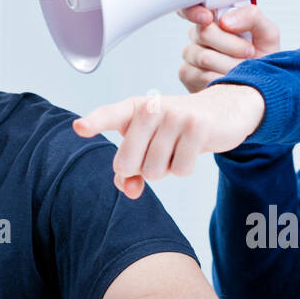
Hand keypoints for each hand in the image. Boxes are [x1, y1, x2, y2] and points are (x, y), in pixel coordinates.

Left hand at [73, 84, 265, 198]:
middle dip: (141, 169)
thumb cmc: (174, 129)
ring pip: (155, 171)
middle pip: (128, 163)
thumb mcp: (148, 144)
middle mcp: (151, 108)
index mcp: (132, 108)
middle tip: (157, 152)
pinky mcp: (197, 126)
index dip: (93, 123)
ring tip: (176, 147)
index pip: (108, 116)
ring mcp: (175, 115)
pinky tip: (190, 149)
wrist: (220, 110)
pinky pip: (180, 170)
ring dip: (165, 169)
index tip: (79, 128)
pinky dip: (184, 168)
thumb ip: (130, 170)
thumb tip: (128, 190)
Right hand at [177, 1, 280, 92]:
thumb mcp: (267, 33)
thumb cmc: (262, 57)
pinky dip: (222, 79)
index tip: (208, 19)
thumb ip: (252, 17)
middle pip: (204, 33)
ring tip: (243, 67)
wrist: (260, 84)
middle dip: (232, 45)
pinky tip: (230, 78)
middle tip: (249, 51)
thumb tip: (225, 21)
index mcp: (215, 17)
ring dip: (231, 65)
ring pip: (204, 57)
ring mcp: (191, 54)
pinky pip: (201, 75)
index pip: (193, 7)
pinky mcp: (187, 74)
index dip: (194, 11)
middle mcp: (199, 33)